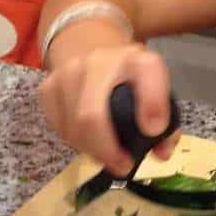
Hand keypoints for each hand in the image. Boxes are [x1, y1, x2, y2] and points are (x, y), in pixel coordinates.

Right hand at [37, 43, 177, 175]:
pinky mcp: (47, 88)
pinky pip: (59, 128)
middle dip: (108, 150)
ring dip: (92, 150)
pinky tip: (89, 141)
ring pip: (73, 127)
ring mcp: (67, 73)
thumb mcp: (155, 89)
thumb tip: (162, 152)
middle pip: (92, 115)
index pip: (148, 72)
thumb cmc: (129, 79)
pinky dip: (75, 142)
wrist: (90, 49)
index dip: (152, 103)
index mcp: (137, 60)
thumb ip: (167, 121)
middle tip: (123, 166)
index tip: (154, 131)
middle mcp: (99, 61)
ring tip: (108, 155)